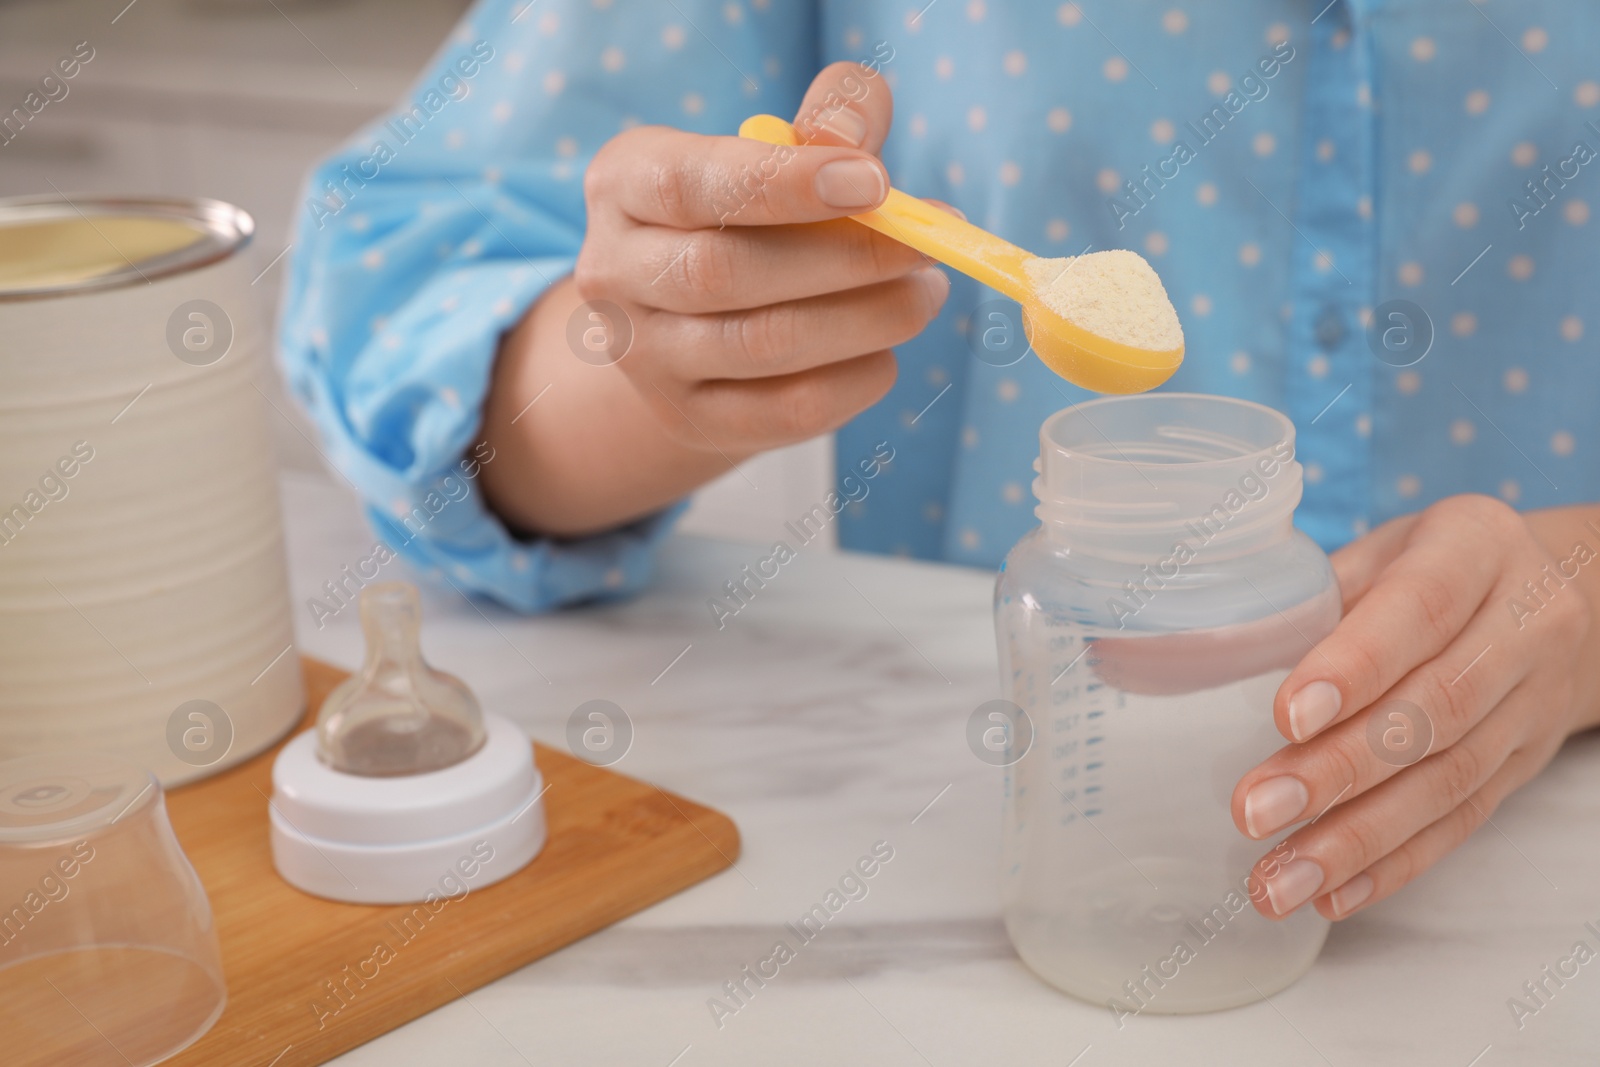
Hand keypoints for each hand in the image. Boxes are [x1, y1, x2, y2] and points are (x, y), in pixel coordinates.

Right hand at [575, 61, 947, 454]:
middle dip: (846, 259)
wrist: (693, 325)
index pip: (689, 184)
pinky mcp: (689, 419)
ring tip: (923, 295)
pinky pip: (785, 411)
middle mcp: (612, 273)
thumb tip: (853, 134)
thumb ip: (825, 121)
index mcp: (622, 183)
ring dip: (866, 320)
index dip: (784, 183)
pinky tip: (884, 354)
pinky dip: (854, 382)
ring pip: (762, 345)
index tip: (877, 183)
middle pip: (725, 272)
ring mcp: (644, 358)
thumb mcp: (775, 152)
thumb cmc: (750, 217)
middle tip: (925, 247)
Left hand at [1231, 495, 1597, 919]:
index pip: (1420, 610)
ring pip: (1447, 782)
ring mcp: (1532, 705)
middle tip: (1254, 811)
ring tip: (1277, 880)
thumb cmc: (1433, 564)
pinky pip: (1462, 823)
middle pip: (1434, 711)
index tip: (1285, 716)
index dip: (1354, 666)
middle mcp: (1523, 627)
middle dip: (1338, 770)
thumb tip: (1221, 647)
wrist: (1563, 595)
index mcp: (1477, 548)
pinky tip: (1332, 894)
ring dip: (1355, 840)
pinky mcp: (1524, 766)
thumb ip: (1318, 592)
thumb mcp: (1384, 546)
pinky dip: (1394, 865)